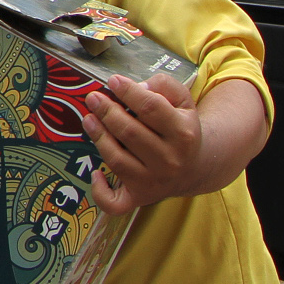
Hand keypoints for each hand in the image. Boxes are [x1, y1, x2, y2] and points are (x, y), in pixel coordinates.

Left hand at [82, 72, 201, 211]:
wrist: (195, 168)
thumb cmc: (180, 129)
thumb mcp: (183, 103)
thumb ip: (165, 87)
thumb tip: (141, 85)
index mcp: (184, 134)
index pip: (151, 108)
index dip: (129, 92)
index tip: (113, 81)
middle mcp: (170, 160)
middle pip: (130, 133)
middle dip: (107, 111)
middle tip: (93, 97)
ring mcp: (154, 181)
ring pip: (117, 160)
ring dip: (98, 137)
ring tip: (88, 117)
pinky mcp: (140, 197)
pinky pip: (116, 203)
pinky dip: (100, 192)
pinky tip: (95, 173)